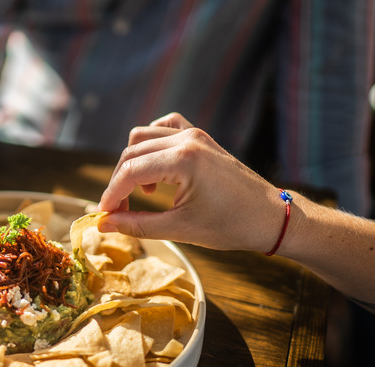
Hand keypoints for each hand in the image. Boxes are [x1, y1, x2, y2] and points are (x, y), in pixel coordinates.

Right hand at [97, 112, 284, 252]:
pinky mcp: (200, 137)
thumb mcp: (180, 229)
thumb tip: (103, 225)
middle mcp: (187, 139)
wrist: (271, 217)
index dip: (112, 194)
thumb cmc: (231, 225)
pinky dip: (151, 144)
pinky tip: (155, 168)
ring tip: (142, 193)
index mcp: (183, 160)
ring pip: (143, 136)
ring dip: (133, 163)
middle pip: (132, 152)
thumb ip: (137, 225)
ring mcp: (195, 134)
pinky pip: (164, 128)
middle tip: (118, 211)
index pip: (130, 171)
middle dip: (119, 182)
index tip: (104, 215)